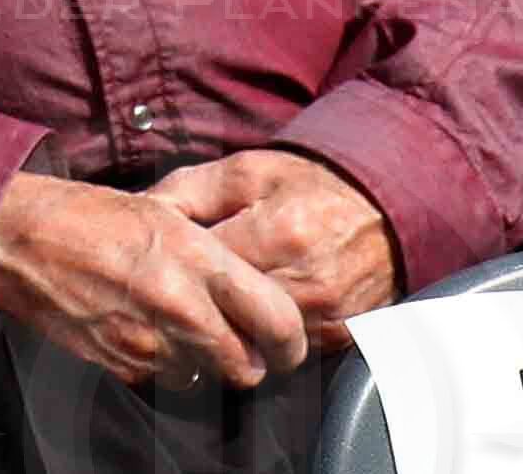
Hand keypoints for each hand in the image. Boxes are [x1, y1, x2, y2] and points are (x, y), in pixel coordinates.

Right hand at [0, 168, 313, 391]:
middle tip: (237, 343)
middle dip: (248, 360)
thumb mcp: (164, 212)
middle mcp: (179, 305)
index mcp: (197, 258)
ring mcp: (148, 341)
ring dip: (203, 364)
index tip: (286, 342)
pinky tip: (146, 335)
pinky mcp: (120, 363)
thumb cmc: (89, 216)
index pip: (278, 321)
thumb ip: (215, 256)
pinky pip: (165, 382)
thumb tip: (257, 292)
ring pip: (208, 380)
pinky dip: (165, 367)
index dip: (290, 340)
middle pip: (248, 367)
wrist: (14, 236)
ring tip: (182, 333)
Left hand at [152, 150, 400, 338]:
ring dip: (227, 326)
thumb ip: (189, 191)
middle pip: (227, 311)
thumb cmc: (306, 185)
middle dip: (197, 302)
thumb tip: (141, 212)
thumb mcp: (245, 172)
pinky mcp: (340, 337)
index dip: (174, 266)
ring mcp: (326, 316)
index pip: (205, 267)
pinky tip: (245, 319)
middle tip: (172, 293)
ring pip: (254, 339)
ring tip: (207, 306)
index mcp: (278, 234)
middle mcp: (305, 282)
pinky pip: (285, 350)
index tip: (156, 263)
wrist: (382, 209)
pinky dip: (260, 339)